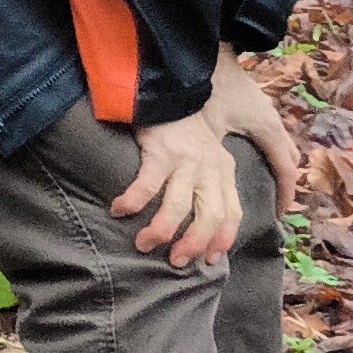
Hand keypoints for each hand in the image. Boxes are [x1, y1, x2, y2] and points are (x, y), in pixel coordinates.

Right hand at [114, 113, 247, 271]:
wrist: (167, 90)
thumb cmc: (183, 129)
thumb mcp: (209, 155)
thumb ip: (209, 183)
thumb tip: (201, 223)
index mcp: (225, 171)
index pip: (232, 213)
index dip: (223, 239)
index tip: (211, 260)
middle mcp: (210, 168)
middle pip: (210, 216)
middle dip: (194, 244)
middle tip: (176, 262)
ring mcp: (187, 160)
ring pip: (179, 206)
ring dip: (163, 230)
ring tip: (144, 245)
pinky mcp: (162, 151)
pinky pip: (148, 184)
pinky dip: (134, 201)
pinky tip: (120, 211)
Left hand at [205, 53, 307, 209]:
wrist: (204, 47)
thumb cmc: (208, 85)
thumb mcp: (210, 127)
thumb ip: (213, 156)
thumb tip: (207, 184)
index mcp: (268, 128)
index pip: (286, 169)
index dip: (285, 194)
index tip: (278, 214)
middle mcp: (273, 121)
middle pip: (289, 156)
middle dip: (285, 179)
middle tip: (273, 199)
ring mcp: (266, 110)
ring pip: (282, 143)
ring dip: (278, 162)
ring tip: (265, 180)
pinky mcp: (255, 103)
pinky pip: (270, 133)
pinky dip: (268, 148)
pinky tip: (250, 153)